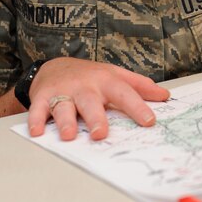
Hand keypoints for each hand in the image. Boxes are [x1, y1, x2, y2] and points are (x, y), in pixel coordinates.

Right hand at [27, 57, 169, 140]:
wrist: (55, 66)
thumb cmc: (90, 76)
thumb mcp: (116, 76)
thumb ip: (139, 86)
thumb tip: (165, 96)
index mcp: (105, 81)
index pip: (124, 94)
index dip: (137, 107)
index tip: (149, 121)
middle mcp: (84, 86)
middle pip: (91, 102)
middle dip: (96, 117)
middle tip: (101, 133)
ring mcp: (62, 92)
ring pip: (64, 107)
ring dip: (66, 121)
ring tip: (70, 135)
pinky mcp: (42, 98)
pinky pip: (37, 110)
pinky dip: (36, 120)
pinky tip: (37, 132)